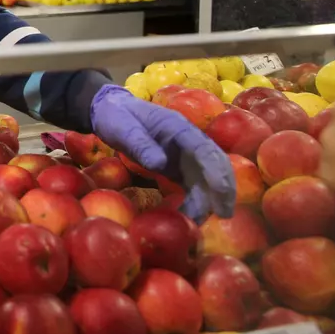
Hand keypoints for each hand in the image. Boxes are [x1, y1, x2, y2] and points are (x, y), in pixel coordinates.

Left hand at [90, 85, 234, 221]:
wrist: (111, 112)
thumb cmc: (118, 117)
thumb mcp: (123, 128)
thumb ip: (140, 144)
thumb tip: (160, 164)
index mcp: (178, 127)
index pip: (203, 149)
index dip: (215, 170)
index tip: (221, 191)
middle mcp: (188, 141)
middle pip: (214, 164)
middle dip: (222, 188)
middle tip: (224, 214)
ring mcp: (184, 155)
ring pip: (205, 178)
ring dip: (207, 199)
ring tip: (199, 221)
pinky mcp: (178, 167)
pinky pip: (192, 185)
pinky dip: (194, 200)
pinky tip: (189, 216)